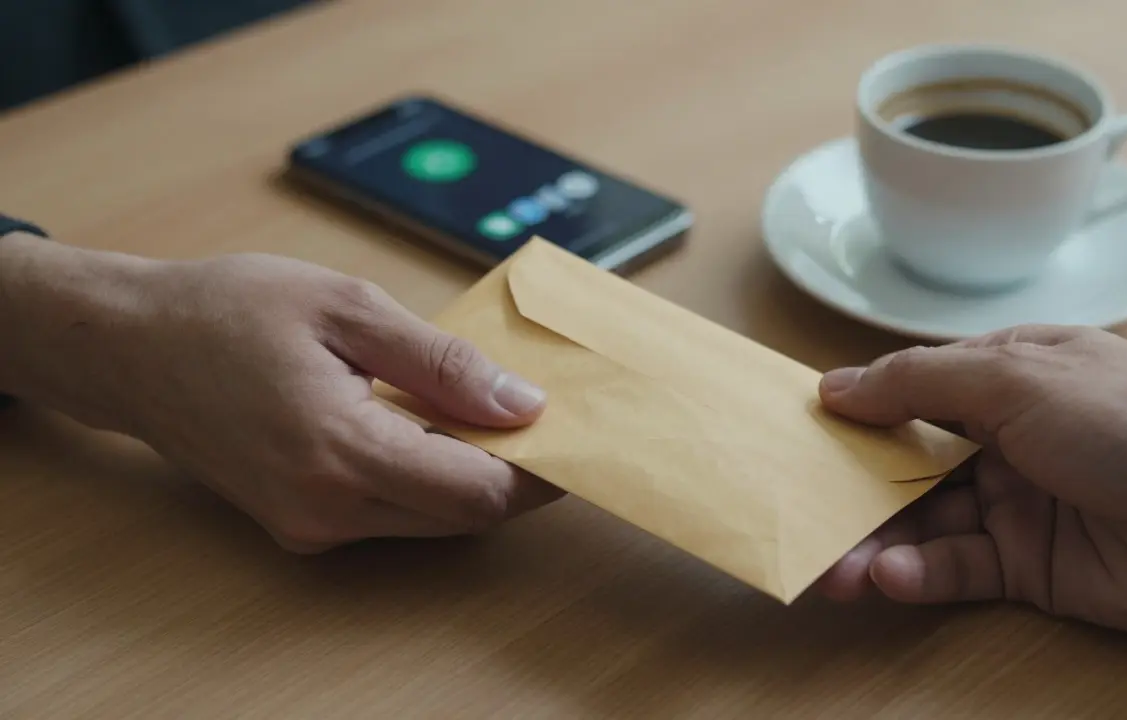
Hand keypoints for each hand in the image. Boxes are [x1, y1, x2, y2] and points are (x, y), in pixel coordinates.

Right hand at [1, 240, 560, 552]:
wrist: (130, 347)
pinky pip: (390, 513)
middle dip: (514, 473)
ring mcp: (309, 525)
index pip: (477, 493)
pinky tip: (431, 424)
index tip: (574, 433)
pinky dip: (427, 477)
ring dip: (472, 475)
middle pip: (461, 515)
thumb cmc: (227, 310)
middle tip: (542, 413)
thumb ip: (441, 362)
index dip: (540, 472)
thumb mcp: (346, 307)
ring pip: (430, 519)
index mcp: (338, 450)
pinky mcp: (299, 524)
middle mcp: (325, 509)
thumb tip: (523, 404)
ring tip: (489, 410)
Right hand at [816, 325, 1126, 632]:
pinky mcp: (1026, 567)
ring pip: (922, 522)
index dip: (857, 410)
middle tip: (797, 513)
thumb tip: (834, 386)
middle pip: (906, 462)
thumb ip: (919, 382)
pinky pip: (955, 569)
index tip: (797, 432)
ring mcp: (1013, 502)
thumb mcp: (1016, 377)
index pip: (912, 390)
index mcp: (1006, 375)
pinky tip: (888, 577)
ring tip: (831, 568)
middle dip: (851, 488)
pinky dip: (918, 574)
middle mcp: (1004, 436)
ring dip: (873, 542)